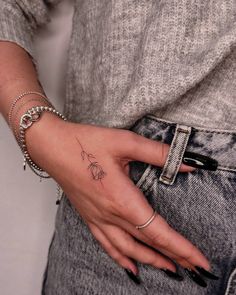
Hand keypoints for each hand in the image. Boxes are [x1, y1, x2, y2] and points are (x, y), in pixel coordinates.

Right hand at [26, 113, 210, 280]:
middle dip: (173, 257)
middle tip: (192, 267)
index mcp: (122, 199)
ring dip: (150, 260)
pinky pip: (107, 245)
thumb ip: (158, 153)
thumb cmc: (84, 144)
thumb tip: (186, 162)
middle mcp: (110, 215)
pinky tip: (130, 266)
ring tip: (168, 269)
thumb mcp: (125, 143)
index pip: (158, 232)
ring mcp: (98, 219)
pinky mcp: (90, 216)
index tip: (198, 261)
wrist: (53, 147)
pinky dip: (121, 258)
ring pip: (128, 249)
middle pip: (147, 243)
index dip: (181, 248)